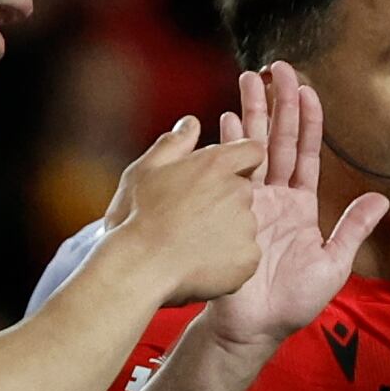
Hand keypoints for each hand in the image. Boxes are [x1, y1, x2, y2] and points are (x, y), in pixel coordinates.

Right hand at [96, 108, 262, 304]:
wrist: (140, 267)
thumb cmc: (137, 217)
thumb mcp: (146, 170)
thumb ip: (175, 143)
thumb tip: (192, 123)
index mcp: (216, 164)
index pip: (253, 150)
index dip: (240, 161)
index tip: (219, 177)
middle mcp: (238, 192)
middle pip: (244, 191)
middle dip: (225, 200)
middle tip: (191, 217)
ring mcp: (246, 226)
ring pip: (243, 224)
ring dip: (225, 231)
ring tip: (191, 243)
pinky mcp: (248, 258)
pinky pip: (244, 255)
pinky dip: (228, 260)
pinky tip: (200, 263)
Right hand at [206, 62, 387, 347]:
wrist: (254, 327)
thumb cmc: (293, 303)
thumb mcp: (333, 263)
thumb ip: (352, 229)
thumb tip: (381, 201)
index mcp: (301, 206)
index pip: (308, 154)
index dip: (309, 121)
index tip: (308, 90)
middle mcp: (275, 198)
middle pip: (279, 140)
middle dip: (278, 103)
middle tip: (276, 67)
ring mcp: (249, 203)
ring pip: (252, 148)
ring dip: (250, 113)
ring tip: (248, 78)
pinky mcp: (228, 214)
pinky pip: (229, 173)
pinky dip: (226, 146)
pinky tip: (224, 119)